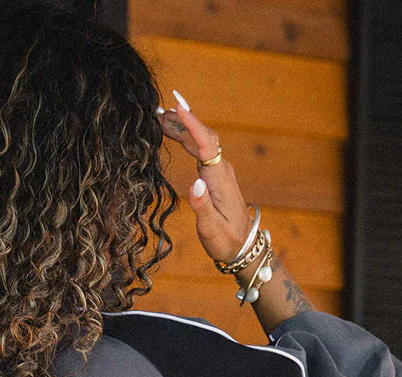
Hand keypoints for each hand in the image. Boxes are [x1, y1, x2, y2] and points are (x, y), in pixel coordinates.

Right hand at [157, 91, 255, 269]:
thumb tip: (195, 184)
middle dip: (182, 120)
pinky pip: (200, 149)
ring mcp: (218, 170)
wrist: (243, 245)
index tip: (178, 107)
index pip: (206, 144)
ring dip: (181, 127)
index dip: (192, 124)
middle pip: (201, 135)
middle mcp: (221, 169)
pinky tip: (173, 133)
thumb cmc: (226, 240)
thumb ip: (202, 206)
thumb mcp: (211, 228)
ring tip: (159, 116)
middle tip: (158, 110)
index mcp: (219, 179)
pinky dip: (186, 138)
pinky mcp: (214, 174)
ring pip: (200, 140)